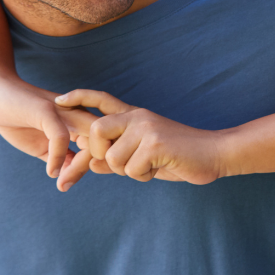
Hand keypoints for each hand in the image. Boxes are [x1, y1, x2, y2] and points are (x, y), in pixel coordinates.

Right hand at [0, 73, 97, 180]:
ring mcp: (65, 110)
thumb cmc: (20, 119)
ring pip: (89, 139)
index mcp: (80, 120)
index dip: (89, 166)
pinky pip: (62, 137)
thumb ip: (60, 157)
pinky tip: (50, 170)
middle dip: (87, 168)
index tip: (67, 183)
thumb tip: (71, 177)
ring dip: (78, 166)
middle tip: (65, 186)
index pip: (100, 145)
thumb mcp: (43, 144)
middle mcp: (78, 113)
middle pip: (102, 142)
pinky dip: (58, 157)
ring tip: (61, 182)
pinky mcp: (47, 110)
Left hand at [54, 90, 226, 187]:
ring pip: (114, 158)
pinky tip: (161, 167)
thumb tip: (91, 162)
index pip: (101, 100)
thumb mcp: (146, 157)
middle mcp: (138, 117)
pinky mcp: (155, 143)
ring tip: (150, 166)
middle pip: (96, 130)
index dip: (79, 98)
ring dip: (129, 172)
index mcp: (135, 116)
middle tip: (119, 163)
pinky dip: (144, 176)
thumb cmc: (181, 156)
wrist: (215, 153)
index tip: (59, 101)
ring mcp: (146, 128)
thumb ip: (119, 157)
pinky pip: (132, 169)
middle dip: (100, 153)